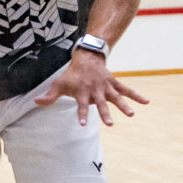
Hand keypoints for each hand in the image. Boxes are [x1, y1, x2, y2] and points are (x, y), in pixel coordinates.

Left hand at [35, 49, 150, 125]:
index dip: (82, 114)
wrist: (87, 58)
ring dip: (124, 106)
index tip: (83, 124)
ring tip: (131, 115)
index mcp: (83, 92)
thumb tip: (36, 102)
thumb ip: (50, 96)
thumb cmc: (72, 74)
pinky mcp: (114, 84)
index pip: (81, 105)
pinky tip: (146, 102)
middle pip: (101, 104)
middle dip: (105, 113)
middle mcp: (96, 90)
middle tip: (110, 124)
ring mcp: (106, 87)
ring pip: (116, 97)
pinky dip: (137, 95)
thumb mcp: (59, 84)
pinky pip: (127, 90)